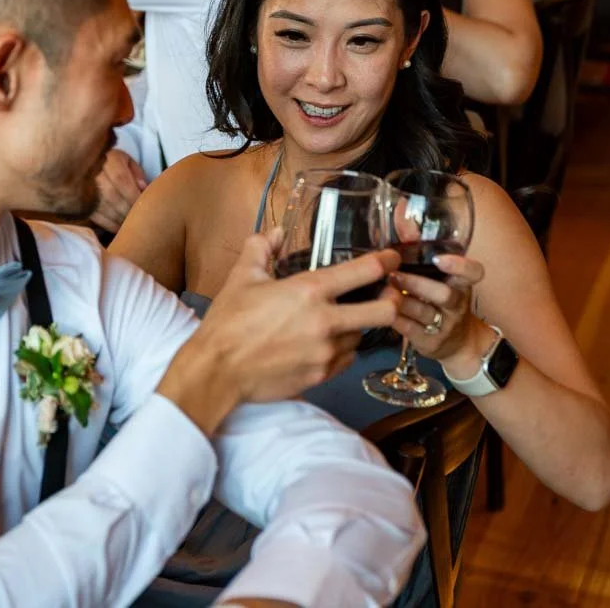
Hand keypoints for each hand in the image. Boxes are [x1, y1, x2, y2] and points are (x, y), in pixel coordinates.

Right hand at [90, 149, 146, 233]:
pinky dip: (109, 225)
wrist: (86, 164)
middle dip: (128, 209)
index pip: (120, 179)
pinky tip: (119, 227)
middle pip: (112, 195)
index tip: (144, 206)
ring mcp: (84, 188)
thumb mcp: (128, 162)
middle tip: (139, 219)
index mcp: (108, 158)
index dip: (132, 195)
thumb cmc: (114, 164)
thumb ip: (137, 173)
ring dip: (120, 219)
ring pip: (103, 207)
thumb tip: (142, 189)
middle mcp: (93, 172)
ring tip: (131, 223)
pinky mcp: (80, 203)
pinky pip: (95, 216)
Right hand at [184, 231, 401, 404]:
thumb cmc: (229, 323)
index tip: (392, 259)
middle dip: (392, 300)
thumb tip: (275, 233)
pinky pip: (346, 359)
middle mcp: (325, 322)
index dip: (386, 262)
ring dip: (358, 327)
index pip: (365, 272)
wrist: (217, 370)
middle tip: (385, 294)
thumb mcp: (242, 277)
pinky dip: (342, 350)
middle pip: (385, 312)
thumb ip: (262, 248)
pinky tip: (326, 342)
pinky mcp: (321, 376)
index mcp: (309, 291)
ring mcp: (325, 352)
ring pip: (363, 336)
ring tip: (343, 320)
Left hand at [388, 252, 487, 372]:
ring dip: (401, 300)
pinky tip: (380, 309)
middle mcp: (457, 304)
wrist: (458, 343)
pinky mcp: (430, 342)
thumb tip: (401, 216)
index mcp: (462, 284)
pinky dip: (394, 318)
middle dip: (418, 284)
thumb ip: (420, 247)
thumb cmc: (440, 300)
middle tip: (394, 275)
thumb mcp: (437, 276)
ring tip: (383, 290)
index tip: (439, 258)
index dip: (460, 266)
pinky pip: (410, 330)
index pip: (474, 273)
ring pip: (424, 312)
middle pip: (445, 294)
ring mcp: (445, 326)